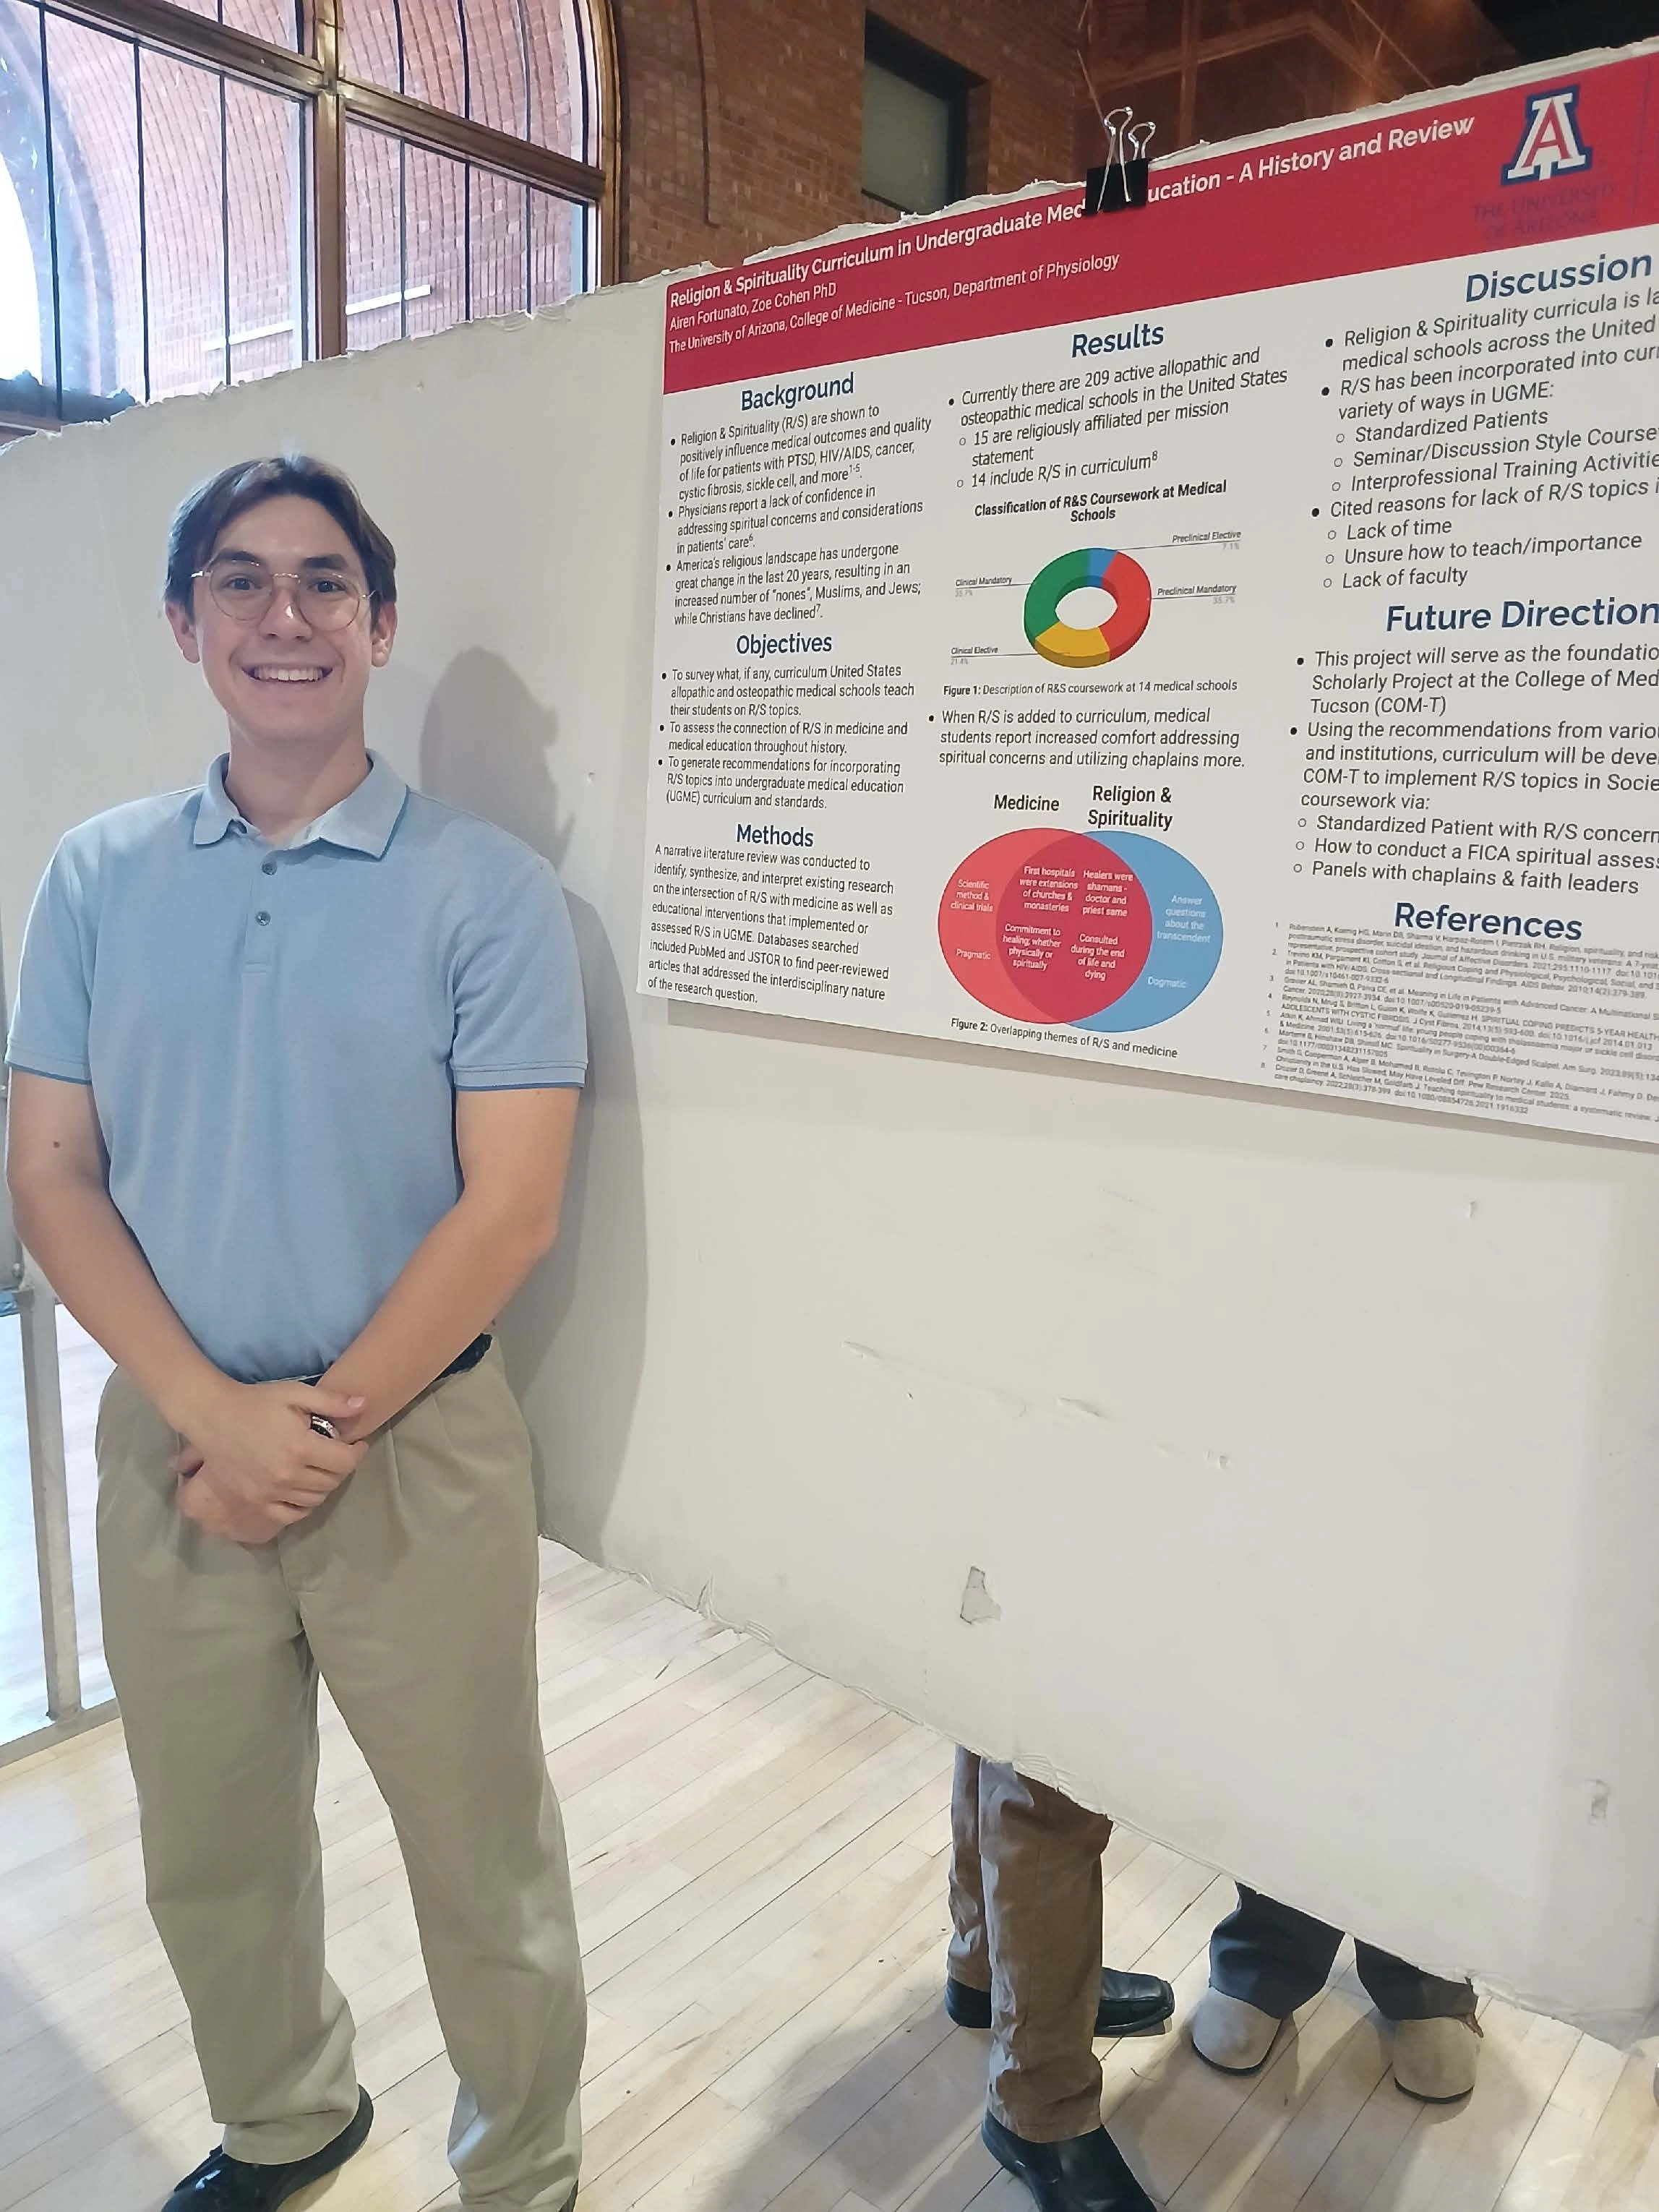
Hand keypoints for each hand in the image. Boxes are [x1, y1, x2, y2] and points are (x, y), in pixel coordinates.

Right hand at [171, 1379, 369, 1542]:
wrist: (212, 1417)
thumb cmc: (255, 1402)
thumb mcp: (295, 1393)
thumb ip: (331, 1401)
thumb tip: (364, 1405)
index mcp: (301, 1447)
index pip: (345, 1462)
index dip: (357, 1453)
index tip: (356, 1445)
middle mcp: (288, 1474)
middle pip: (332, 1481)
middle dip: (341, 1467)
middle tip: (337, 1454)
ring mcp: (270, 1492)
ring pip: (315, 1499)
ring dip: (324, 1485)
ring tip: (320, 1469)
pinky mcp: (256, 1501)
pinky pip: (290, 1514)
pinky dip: (303, 1505)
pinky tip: (302, 1489)